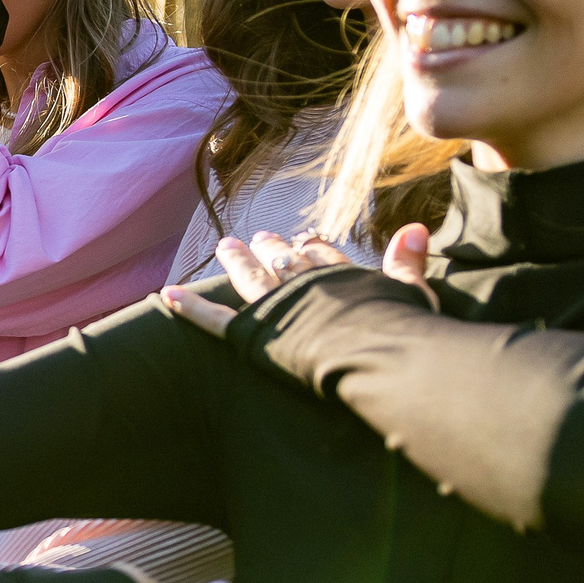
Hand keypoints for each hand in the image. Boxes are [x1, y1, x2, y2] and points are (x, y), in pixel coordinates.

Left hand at [161, 225, 436, 337]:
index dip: (311, 248)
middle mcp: (303, 285)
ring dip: (237, 261)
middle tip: (257, 237)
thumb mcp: (412, 295)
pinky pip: (215, 320)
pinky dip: (191, 308)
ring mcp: (275, 308)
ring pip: (251, 278)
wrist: (375, 354)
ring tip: (226, 245)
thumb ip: (408, 264)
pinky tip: (168, 296)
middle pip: (283, 262)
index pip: (322, 257)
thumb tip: (415, 228)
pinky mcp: (251, 334)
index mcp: (340, 277)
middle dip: (270, 248)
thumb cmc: (402, 331)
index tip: (302, 239)